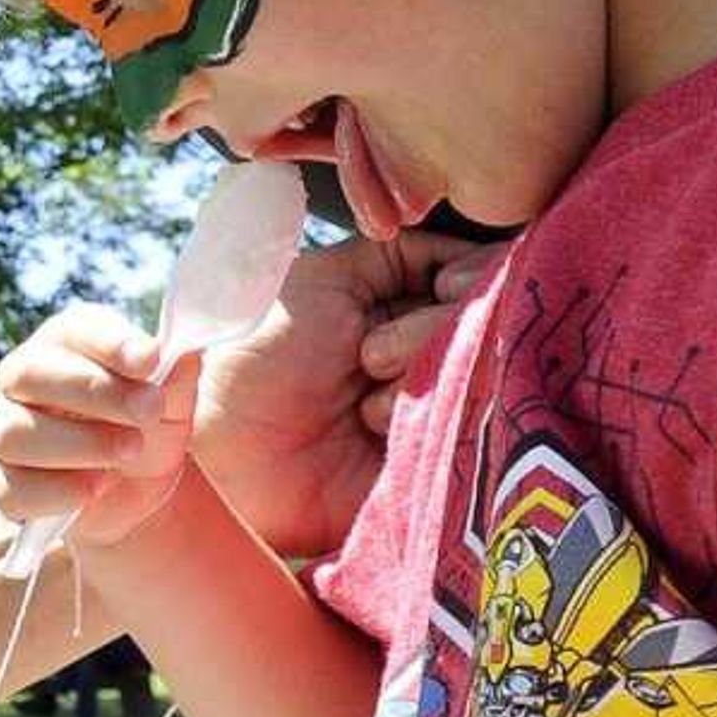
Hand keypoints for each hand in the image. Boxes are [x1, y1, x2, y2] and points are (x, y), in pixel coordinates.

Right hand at [0, 306, 206, 553]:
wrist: (136, 489)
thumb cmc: (148, 425)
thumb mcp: (174, 398)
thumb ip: (175, 374)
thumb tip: (181, 353)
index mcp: (64, 343)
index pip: (72, 331)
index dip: (108, 344)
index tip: (150, 359)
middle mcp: (22, 380)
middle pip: (28, 374)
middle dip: (92, 391)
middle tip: (148, 410)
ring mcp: (4, 431)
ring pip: (14, 432)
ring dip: (79, 443)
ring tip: (131, 450)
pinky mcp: (2, 484)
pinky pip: (12, 488)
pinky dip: (57, 491)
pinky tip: (97, 487)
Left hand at [191, 233, 500, 559]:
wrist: (223, 448)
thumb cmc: (257, 356)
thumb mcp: (323, 279)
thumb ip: (396, 254)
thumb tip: (468, 250)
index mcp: (409, 307)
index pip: (485, 276)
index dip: (475, 275)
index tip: (442, 285)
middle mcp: (435, 355)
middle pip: (493, 323)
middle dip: (429, 332)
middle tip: (367, 358)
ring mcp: (442, 409)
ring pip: (489, 376)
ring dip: (420, 384)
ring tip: (363, 411)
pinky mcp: (441, 466)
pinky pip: (482, 436)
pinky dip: (436, 426)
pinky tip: (386, 436)